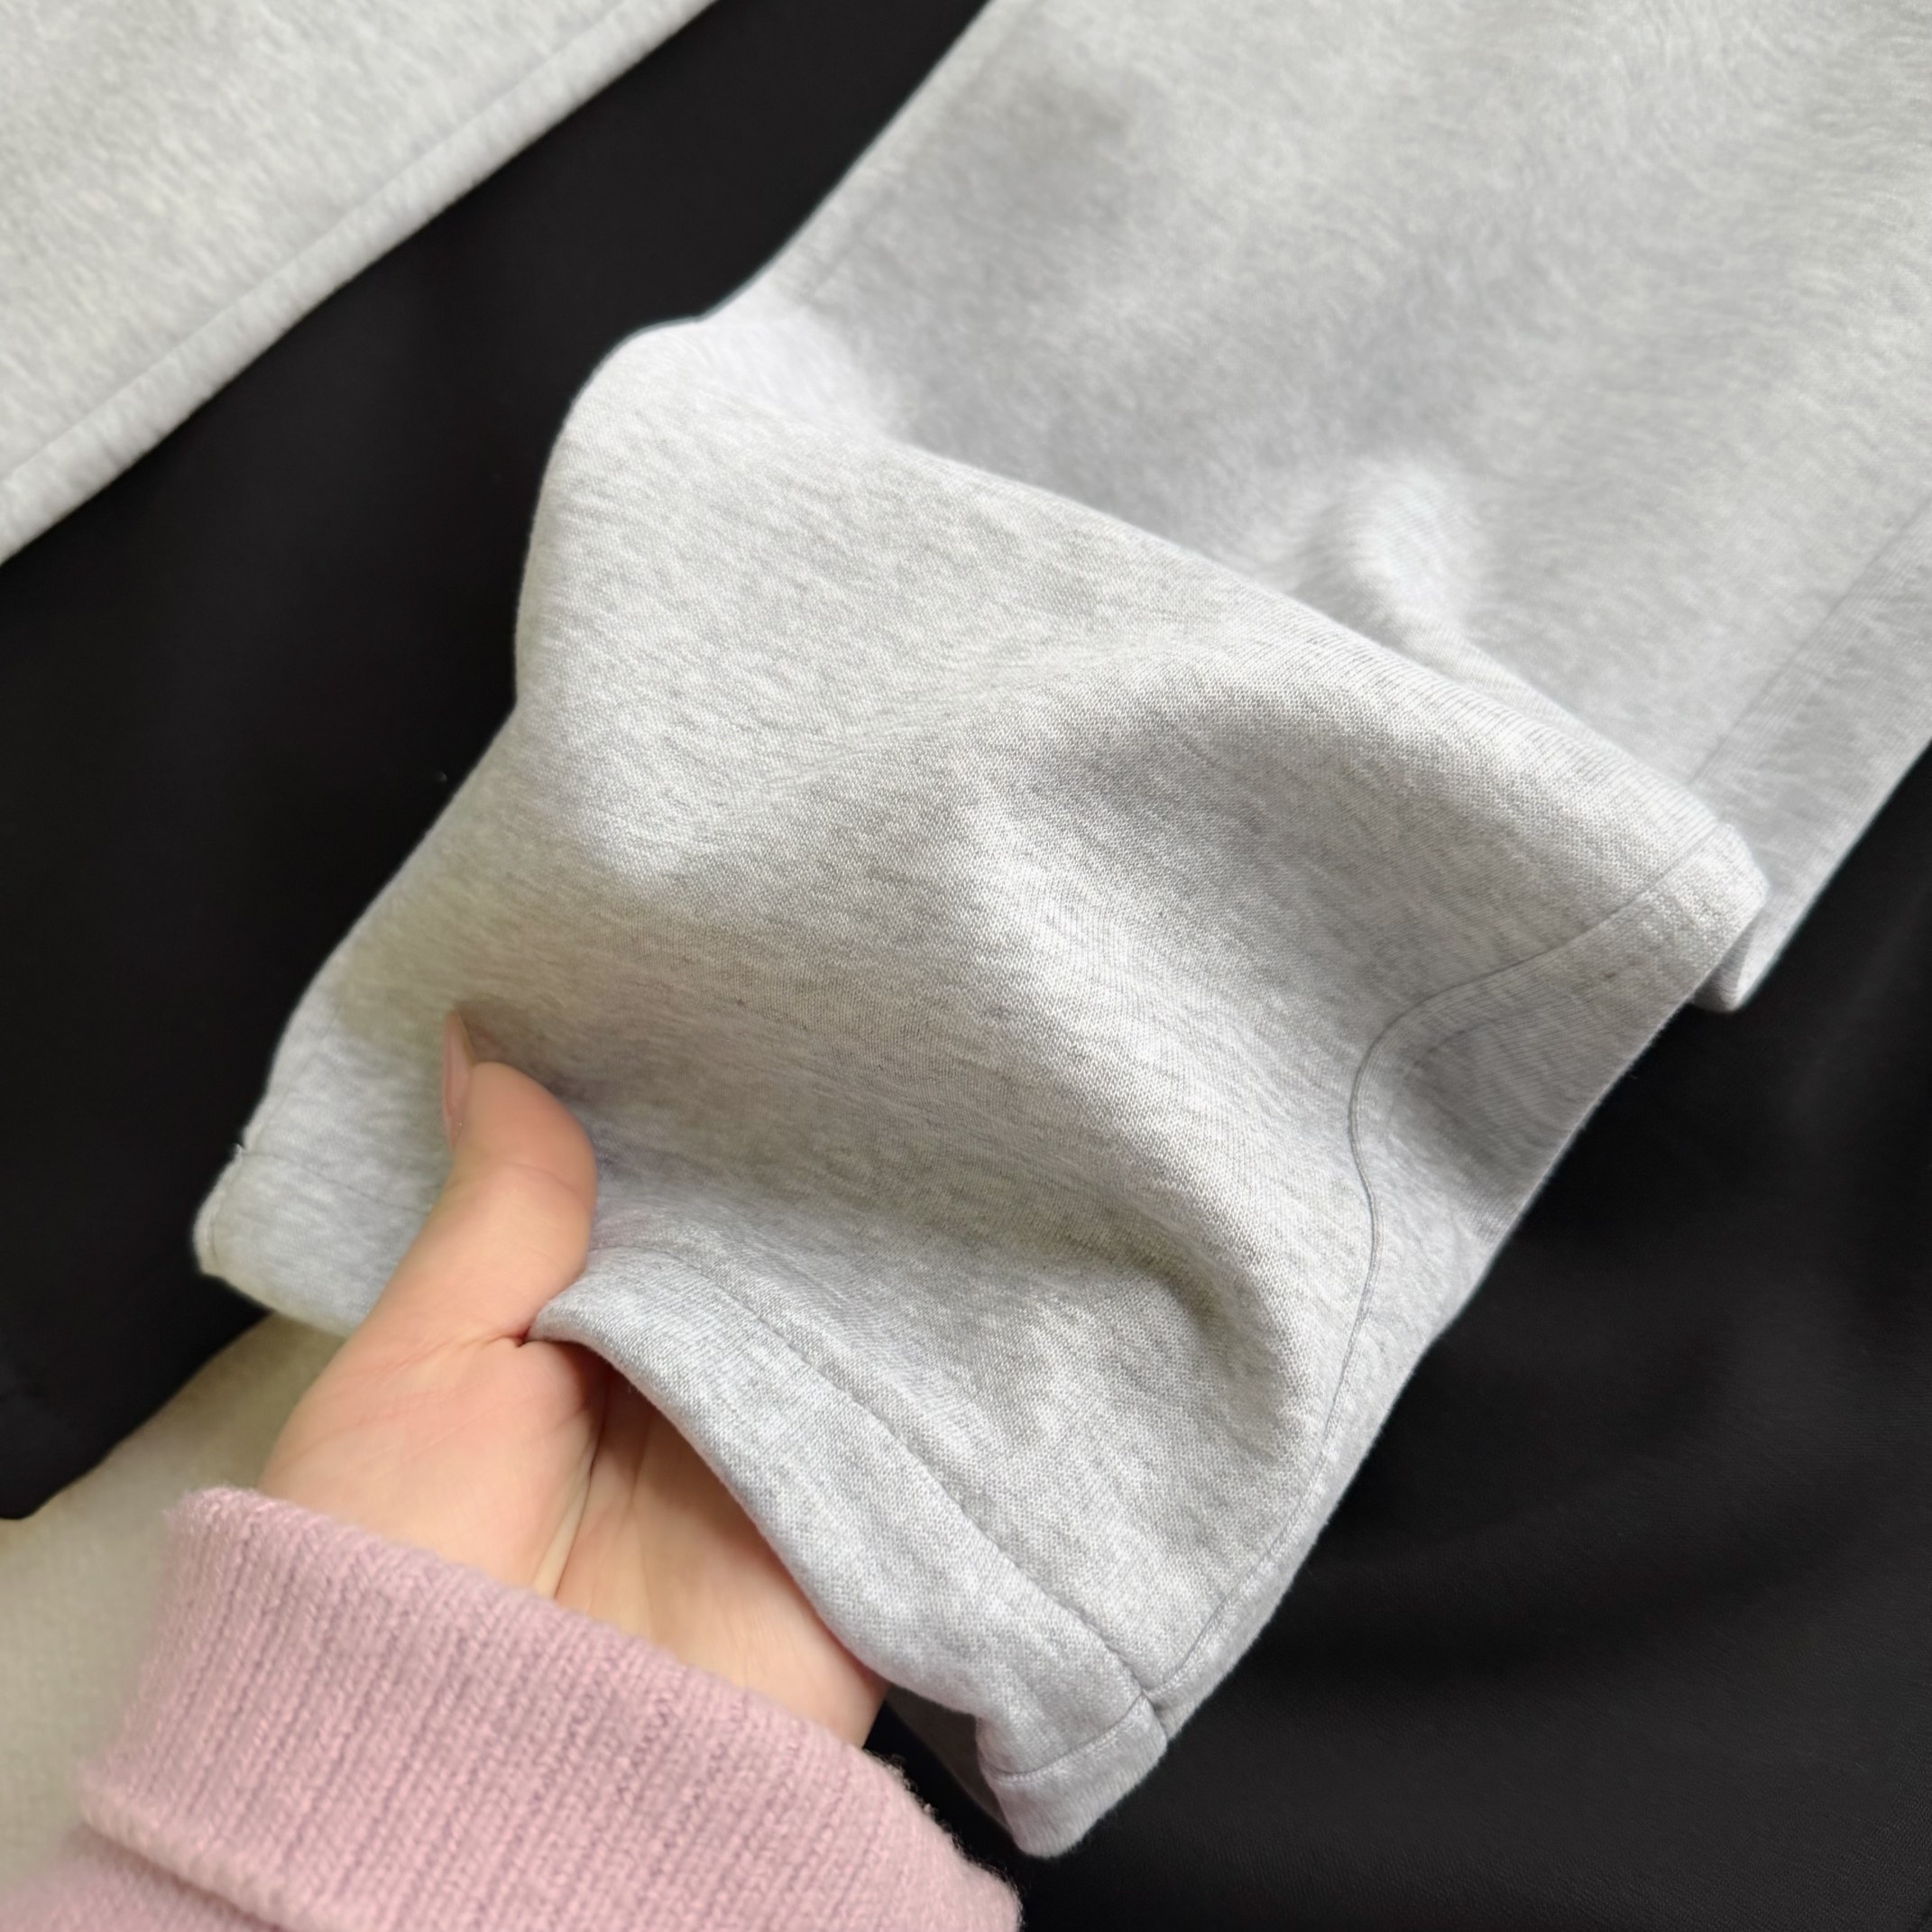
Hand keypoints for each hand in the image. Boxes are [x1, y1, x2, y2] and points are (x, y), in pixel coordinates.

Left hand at [261, 1015, 882, 1744]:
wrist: (487, 1802)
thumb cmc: (394, 1588)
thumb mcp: (420, 1365)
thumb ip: (492, 1213)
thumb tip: (485, 1045)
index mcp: (575, 1337)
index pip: (657, 1191)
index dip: (689, 1103)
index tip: (730, 989)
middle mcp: (690, 1381)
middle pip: (767, 1236)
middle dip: (797, 1145)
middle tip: (851, 1007)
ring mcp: (783, 1444)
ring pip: (852, 1299)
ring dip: (883, 1220)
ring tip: (929, 1072)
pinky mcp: (865, 1515)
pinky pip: (924, 1401)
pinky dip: (954, 1328)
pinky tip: (990, 1210)